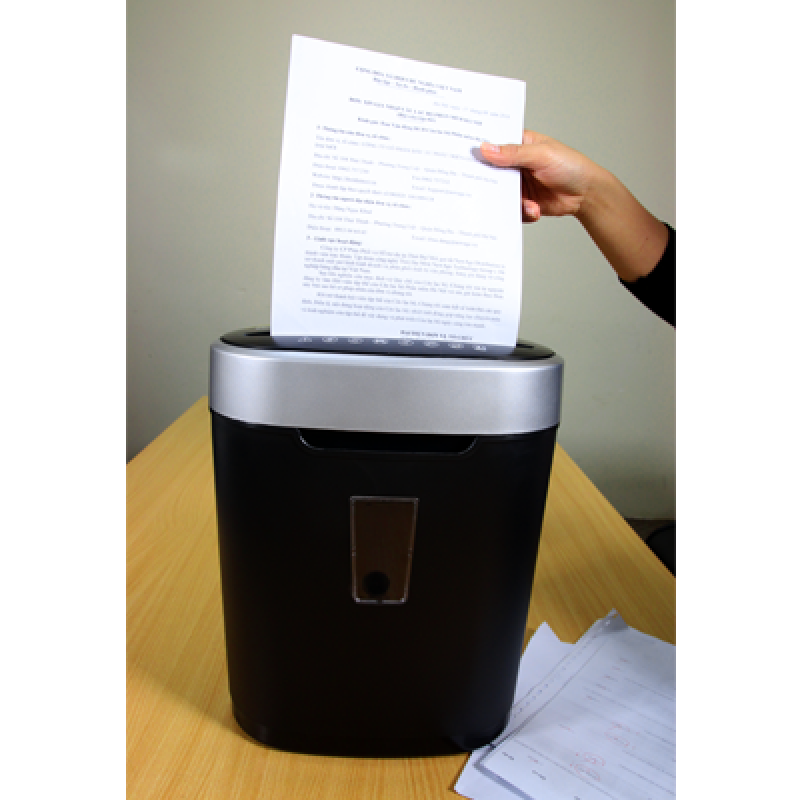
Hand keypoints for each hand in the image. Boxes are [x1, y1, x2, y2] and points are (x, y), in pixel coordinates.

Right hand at [481, 130, 668, 281]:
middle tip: (493, 188)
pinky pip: (511, 209)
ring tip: (530, 204)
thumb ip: (513, 153)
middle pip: (491, 172)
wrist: (586, 194)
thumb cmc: (570, 166)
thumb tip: (487, 148)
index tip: (467, 156)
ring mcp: (518, 184)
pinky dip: (522, 212)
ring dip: (514, 201)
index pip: (493, 144)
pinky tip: (535, 209)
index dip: (480, 150)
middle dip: (492, 183)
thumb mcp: (541, 155)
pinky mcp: (522, 201)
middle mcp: (515, 164)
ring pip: (499, 194)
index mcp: (518, 144)